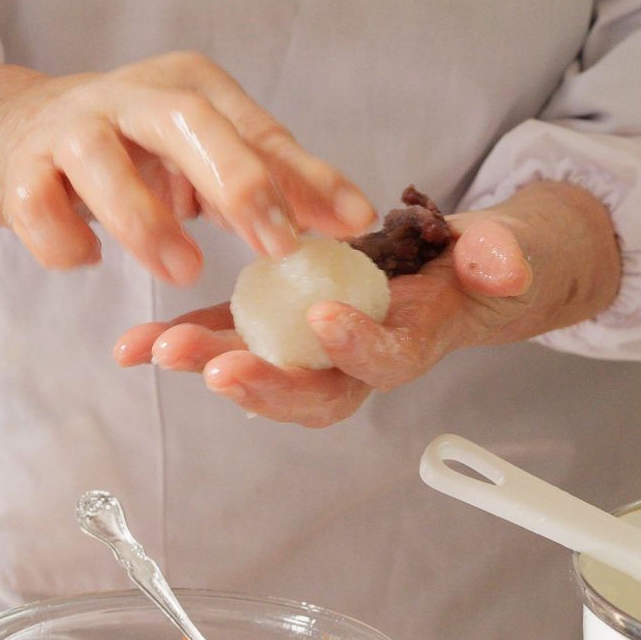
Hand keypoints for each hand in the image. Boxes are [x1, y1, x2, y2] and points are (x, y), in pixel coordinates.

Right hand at [0, 47, 373, 284]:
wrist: (16, 133)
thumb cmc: (136, 150)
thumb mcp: (208, 156)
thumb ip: (277, 183)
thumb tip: (358, 219)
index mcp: (188, 86)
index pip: (255, 127)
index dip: (304, 176)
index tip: (349, 224)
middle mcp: (129, 95)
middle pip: (185, 118)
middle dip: (236, 180)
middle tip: (276, 245)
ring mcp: (69, 128)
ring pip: (101, 158)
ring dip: (146, 219)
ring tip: (184, 270)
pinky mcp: (19, 168)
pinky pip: (35, 202)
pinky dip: (64, 237)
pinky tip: (88, 259)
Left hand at [115, 180, 621, 427]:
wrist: (467, 273)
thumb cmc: (485, 263)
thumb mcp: (506, 250)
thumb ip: (503, 256)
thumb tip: (501, 264)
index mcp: (414, 340)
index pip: (386, 360)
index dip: (357, 347)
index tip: (323, 319)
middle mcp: (359, 358)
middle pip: (311, 390)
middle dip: (261, 383)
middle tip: (213, 367)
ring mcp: (316, 346)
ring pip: (262, 366)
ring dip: (208, 360)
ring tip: (155, 350)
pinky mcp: (283, 323)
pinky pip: (234, 337)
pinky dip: (187, 338)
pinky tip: (134, 344)